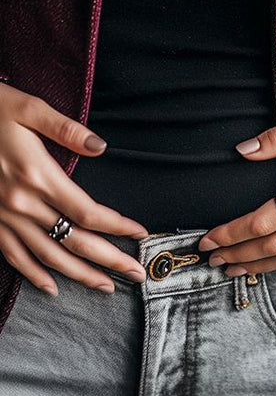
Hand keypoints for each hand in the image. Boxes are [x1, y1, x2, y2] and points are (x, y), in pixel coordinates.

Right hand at [0, 83, 148, 295]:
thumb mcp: (28, 108)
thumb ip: (66, 129)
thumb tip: (101, 146)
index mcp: (37, 175)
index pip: (88, 212)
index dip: (117, 226)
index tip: (141, 233)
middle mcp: (22, 203)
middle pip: (74, 241)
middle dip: (109, 260)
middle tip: (137, 274)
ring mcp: (3, 217)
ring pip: (47, 256)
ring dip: (79, 274)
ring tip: (106, 286)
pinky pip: (13, 256)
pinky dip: (33, 274)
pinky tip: (51, 287)